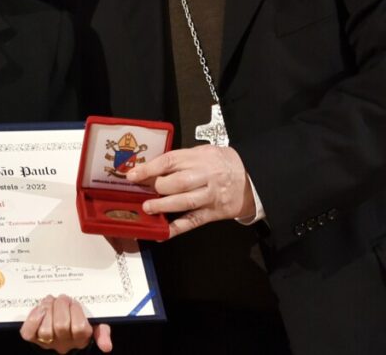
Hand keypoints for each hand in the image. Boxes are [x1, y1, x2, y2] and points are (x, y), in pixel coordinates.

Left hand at [20, 294, 112, 352]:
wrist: (60, 329)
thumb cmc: (77, 322)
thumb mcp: (95, 325)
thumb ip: (102, 332)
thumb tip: (107, 347)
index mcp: (80, 338)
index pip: (79, 328)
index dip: (76, 311)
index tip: (74, 303)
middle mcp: (64, 343)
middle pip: (61, 326)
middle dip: (61, 305)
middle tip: (62, 298)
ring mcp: (47, 342)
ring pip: (45, 330)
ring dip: (47, 309)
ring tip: (50, 301)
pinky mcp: (32, 338)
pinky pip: (28, 333)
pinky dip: (32, 319)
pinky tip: (39, 309)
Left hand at [126, 145, 254, 237]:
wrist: (251, 177)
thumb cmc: (223, 163)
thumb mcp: (203, 152)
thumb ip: (181, 159)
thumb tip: (150, 169)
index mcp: (200, 157)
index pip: (170, 160)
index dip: (149, 168)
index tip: (133, 175)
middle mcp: (205, 176)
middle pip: (178, 182)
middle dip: (157, 187)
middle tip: (142, 191)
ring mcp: (210, 196)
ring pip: (184, 202)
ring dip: (163, 206)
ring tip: (148, 208)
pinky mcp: (213, 213)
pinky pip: (193, 221)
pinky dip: (176, 228)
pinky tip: (162, 232)